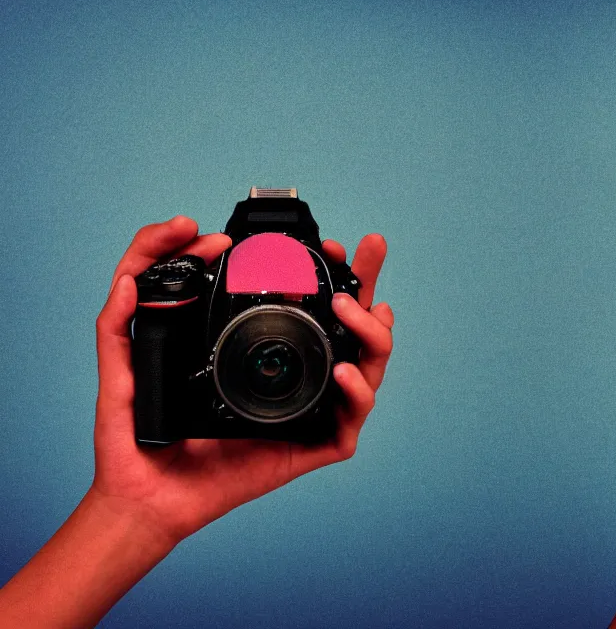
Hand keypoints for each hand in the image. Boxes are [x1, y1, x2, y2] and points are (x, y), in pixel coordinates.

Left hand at [91, 216, 393, 544]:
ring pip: (367, 365)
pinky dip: (356, 393)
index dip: (325, 270)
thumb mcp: (125, 368)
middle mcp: (293, 375)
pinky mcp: (309, 447)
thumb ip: (120, 319)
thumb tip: (130, 276)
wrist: (140, 495)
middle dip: (368, 280)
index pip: (307, 302)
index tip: (321, 244)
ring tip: (348, 309)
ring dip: (367, 332)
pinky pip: (350, 421)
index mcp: (260, 351)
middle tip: (370, 246)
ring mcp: (306, 410)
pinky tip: (341, 372)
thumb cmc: (137, 438)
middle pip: (349, 323)